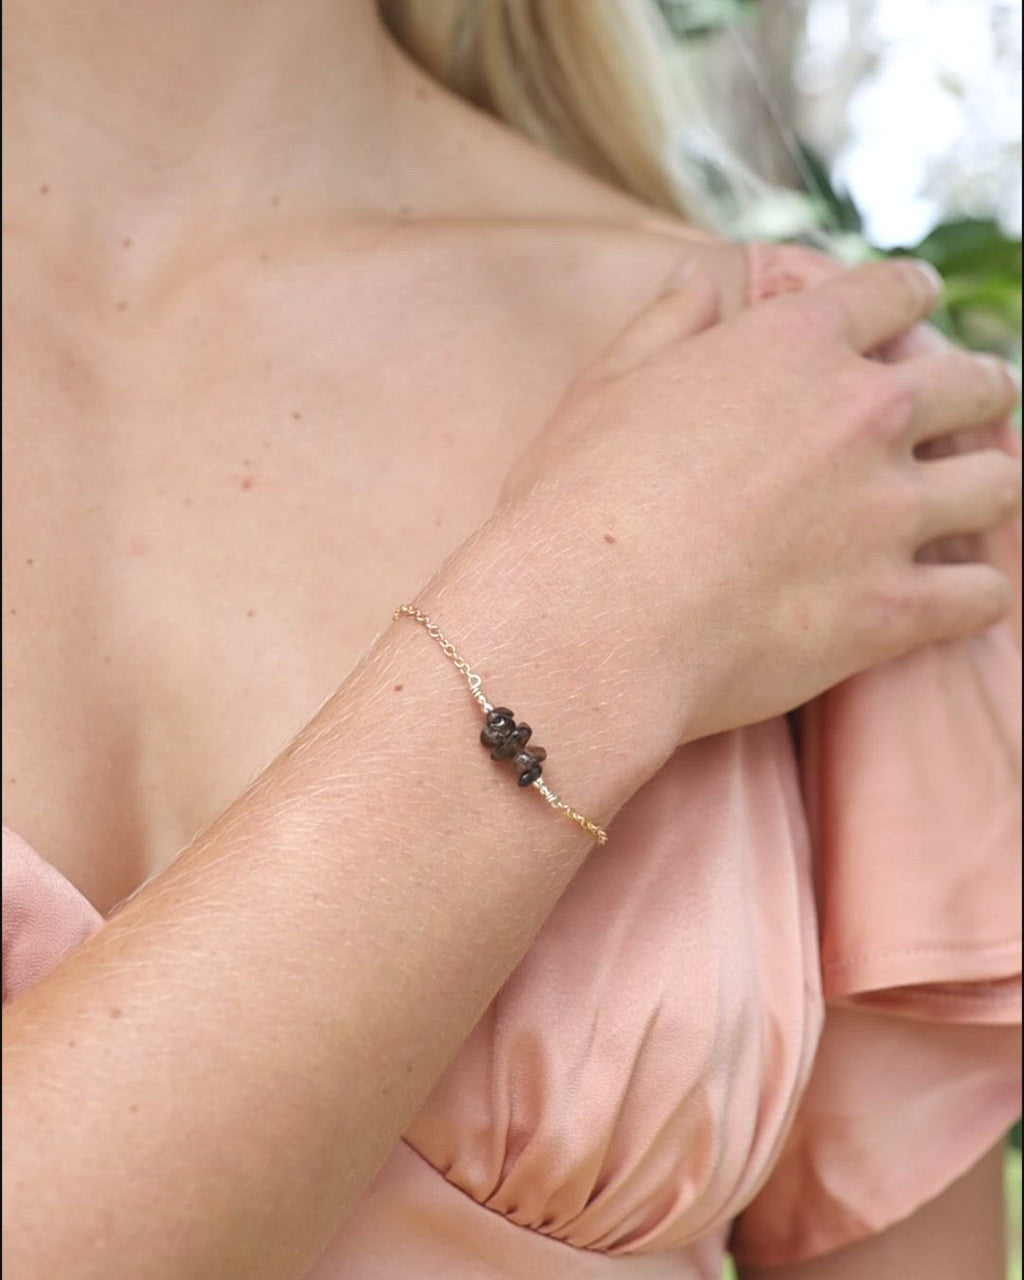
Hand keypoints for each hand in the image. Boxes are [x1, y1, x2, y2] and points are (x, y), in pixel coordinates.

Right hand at [471, 257, 1019, 751]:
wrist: (585, 621)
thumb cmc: (575, 501)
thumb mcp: (606, 387)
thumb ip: (667, 322)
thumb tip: (700, 273)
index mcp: (794, 346)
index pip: (895, 293)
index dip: (909, 298)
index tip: (912, 311)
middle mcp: (863, 415)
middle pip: (976, 384)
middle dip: (977, 392)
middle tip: (963, 413)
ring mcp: (886, 514)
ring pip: (999, 484)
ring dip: (986, 487)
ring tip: (965, 504)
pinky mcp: (892, 609)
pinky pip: (983, 595)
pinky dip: (974, 594)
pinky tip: (950, 597)